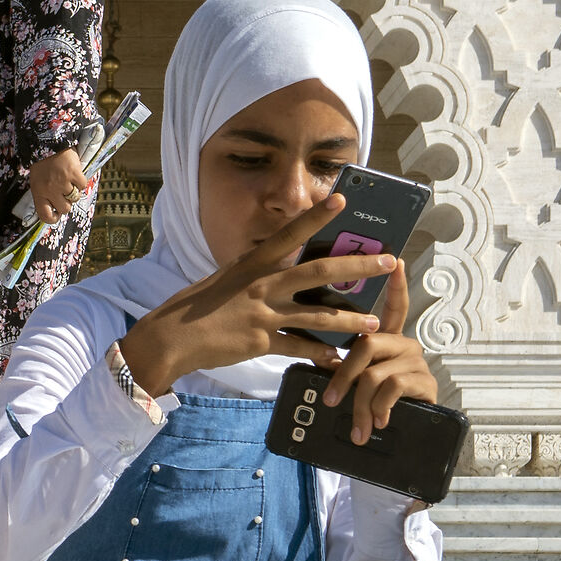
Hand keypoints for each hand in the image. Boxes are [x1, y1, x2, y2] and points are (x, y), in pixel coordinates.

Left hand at [28, 148, 90, 226]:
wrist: (48, 142)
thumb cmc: (42, 164)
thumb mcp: (37, 181)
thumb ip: (44, 195)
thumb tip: (54, 210)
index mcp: (38, 192)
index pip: (45, 215)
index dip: (53, 219)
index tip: (57, 215)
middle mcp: (50, 189)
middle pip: (65, 209)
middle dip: (67, 202)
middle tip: (64, 192)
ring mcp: (63, 182)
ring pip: (75, 198)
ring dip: (74, 191)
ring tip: (69, 181)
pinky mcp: (74, 173)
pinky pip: (82, 185)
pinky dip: (80, 180)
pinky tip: (74, 173)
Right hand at [119, 195, 397, 395]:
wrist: (172, 336)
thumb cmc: (197, 305)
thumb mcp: (227, 277)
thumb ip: (255, 271)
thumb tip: (278, 261)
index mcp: (254, 263)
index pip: (290, 233)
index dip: (316, 216)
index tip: (341, 200)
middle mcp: (262, 284)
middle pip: (318, 272)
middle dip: (357, 267)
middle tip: (388, 261)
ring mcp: (263, 313)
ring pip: (317, 314)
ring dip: (349, 320)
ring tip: (374, 324)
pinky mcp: (261, 341)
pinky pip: (299, 348)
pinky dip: (320, 355)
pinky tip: (338, 360)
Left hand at [320, 258, 437, 443]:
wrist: (411, 437)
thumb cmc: (379, 404)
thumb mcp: (359, 382)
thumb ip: (343, 366)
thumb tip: (316, 358)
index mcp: (389, 340)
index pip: (395, 306)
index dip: (397, 284)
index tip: (397, 261)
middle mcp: (405, 344)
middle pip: (367, 343)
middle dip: (343, 376)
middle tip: (331, 401)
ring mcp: (416, 362)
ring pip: (375, 373)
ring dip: (359, 404)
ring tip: (357, 426)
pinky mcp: (425, 381)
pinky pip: (392, 387)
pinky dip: (379, 407)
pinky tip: (380, 420)